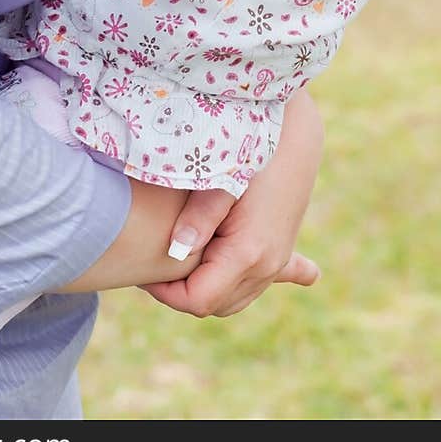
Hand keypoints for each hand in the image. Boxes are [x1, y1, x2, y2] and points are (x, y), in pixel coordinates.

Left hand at [142, 89, 322, 317]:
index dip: (166, 291)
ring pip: (232, 300)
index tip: (146, 269)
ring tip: (179, 262)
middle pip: (213, 305)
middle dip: (182, 291)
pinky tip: (230, 286)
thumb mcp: (220, 180)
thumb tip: (176, 250)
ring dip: (205, 287)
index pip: (197, 300)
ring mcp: (276, 261)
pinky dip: (237, 285)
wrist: (294, 136)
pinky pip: (258, 284)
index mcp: (248, 253)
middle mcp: (267, 266)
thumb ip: (199, 215)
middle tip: (156, 263)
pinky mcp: (280, 252)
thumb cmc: (250, 152)